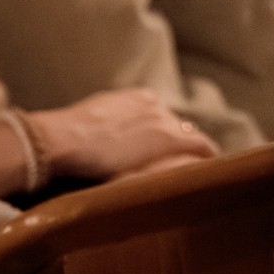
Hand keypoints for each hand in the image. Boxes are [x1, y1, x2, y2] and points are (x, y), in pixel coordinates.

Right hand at [28, 88, 218, 180]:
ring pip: (190, 138)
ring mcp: (164, 120)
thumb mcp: (91, 122)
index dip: (165, 139)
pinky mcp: (170, 138)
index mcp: (137, 99)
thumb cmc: (65, 137)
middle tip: (181, 169)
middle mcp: (155, 105)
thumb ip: (108, 127)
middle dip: (179, 148)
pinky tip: (208, 173)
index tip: (163, 155)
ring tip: (195, 175)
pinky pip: (201, 146)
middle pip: (179, 128)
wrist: (64, 138)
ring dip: (192, 156)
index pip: (161, 119)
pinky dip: (205, 158)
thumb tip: (105, 142)